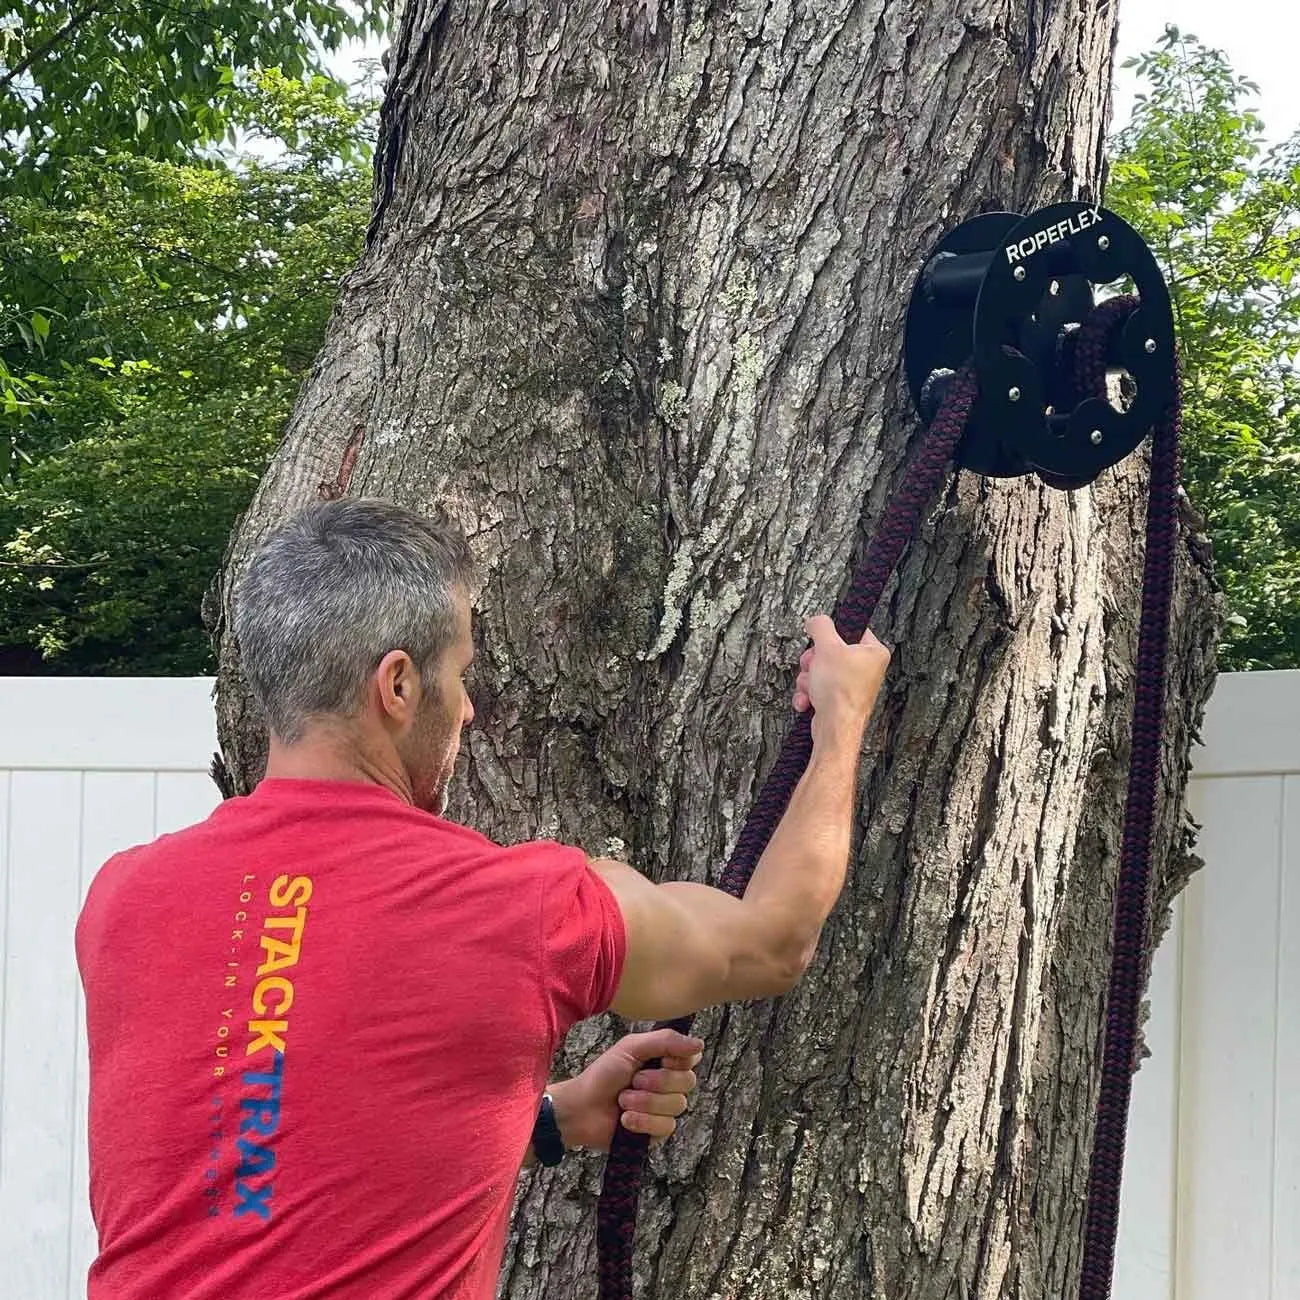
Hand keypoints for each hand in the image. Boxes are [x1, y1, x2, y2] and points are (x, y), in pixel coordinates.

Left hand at [550, 1028, 703, 1151]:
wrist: (582, 1107)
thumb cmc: (604, 1074)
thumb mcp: (631, 1048)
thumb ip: (665, 1041)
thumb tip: (700, 1044)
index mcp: (664, 1061)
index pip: (691, 1058)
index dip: (677, 1060)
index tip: (659, 1059)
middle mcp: (669, 1085)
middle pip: (687, 1082)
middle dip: (657, 1081)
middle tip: (634, 1081)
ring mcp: (664, 1109)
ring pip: (677, 1105)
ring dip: (645, 1102)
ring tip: (623, 1101)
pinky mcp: (657, 1133)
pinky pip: (666, 1126)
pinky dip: (642, 1121)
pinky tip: (625, 1120)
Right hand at [792, 614, 890, 741]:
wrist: (835, 728)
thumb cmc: (840, 692)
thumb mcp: (827, 647)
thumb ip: (820, 626)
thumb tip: (816, 621)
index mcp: (874, 652)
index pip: (851, 630)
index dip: (831, 636)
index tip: (822, 642)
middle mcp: (868, 669)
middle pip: (831, 652)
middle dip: (814, 662)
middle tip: (813, 667)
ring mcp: (853, 686)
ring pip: (821, 671)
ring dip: (808, 679)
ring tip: (811, 687)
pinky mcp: (840, 700)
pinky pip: (819, 689)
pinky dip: (809, 694)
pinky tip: (808, 700)